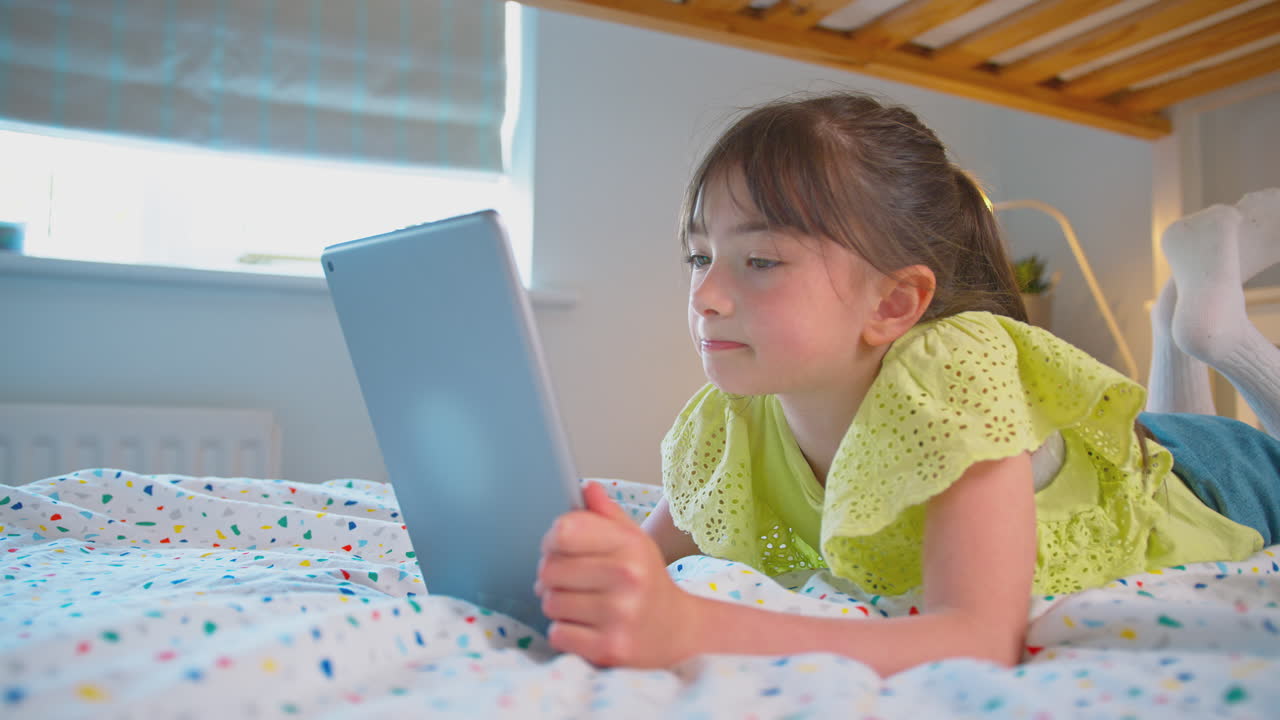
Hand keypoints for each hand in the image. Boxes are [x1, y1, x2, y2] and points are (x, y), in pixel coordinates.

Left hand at [536, 482, 698, 667]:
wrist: (678, 631)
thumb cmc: (647, 581)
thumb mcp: (635, 542)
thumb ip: (607, 515)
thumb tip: (587, 488)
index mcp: (630, 545)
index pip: (564, 531)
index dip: (551, 540)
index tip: (556, 548)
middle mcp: (627, 577)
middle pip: (549, 569)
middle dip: (551, 577)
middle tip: (567, 582)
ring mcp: (619, 615)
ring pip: (551, 603)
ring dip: (557, 605)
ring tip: (579, 604)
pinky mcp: (609, 647)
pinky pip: (558, 634)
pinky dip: (564, 632)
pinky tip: (584, 627)